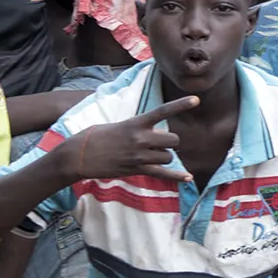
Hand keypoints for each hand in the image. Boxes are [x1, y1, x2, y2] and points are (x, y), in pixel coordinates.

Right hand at [63, 94, 193, 180]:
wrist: (80, 155)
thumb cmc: (94, 137)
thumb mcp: (117, 125)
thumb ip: (136, 128)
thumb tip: (150, 134)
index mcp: (135, 123)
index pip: (163, 111)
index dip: (181, 105)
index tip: (197, 99)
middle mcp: (141, 139)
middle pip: (172, 140)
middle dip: (169, 142)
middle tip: (158, 144)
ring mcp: (140, 156)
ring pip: (168, 157)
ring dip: (164, 157)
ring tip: (150, 157)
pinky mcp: (137, 170)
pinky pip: (163, 174)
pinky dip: (177, 177)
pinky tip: (188, 178)